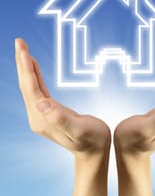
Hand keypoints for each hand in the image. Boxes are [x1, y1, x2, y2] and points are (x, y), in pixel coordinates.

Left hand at [15, 38, 110, 155]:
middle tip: (19, 42)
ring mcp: (42, 114)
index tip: (23, 49)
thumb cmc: (92, 140)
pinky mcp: (48, 111)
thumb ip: (60, 119)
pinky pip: (38, 89)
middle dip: (22, 62)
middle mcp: (38, 116)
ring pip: (30, 86)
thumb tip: (41, 103)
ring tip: (23, 49)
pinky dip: (35, 75)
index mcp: (43, 119)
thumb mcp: (79, 130)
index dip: (27, 68)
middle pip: (26, 85)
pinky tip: (34, 66)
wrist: (94, 152)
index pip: (31, 89)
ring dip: (26, 67)